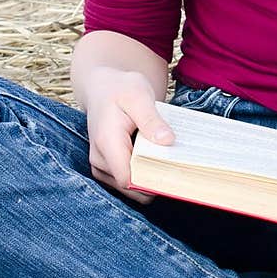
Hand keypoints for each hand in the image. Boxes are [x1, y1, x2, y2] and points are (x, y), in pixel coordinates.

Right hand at [84, 68, 174, 204]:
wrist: (103, 88)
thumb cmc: (121, 89)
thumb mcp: (139, 96)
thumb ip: (151, 119)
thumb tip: (167, 140)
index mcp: (107, 142)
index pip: (127, 179)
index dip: (151, 182)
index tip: (174, 174)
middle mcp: (99, 159)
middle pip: (130, 187)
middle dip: (153, 182)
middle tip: (177, 169)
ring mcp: (100, 166)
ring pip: (129, 189)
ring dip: (149, 180)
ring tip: (167, 163)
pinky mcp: (106, 168)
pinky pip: (127, 182)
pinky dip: (142, 177)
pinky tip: (156, 163)